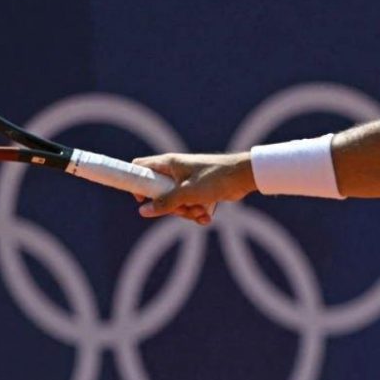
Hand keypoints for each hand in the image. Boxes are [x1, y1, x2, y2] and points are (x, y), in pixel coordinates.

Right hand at [132, 151, 255, 226]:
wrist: (243, 177)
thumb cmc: (214, 179)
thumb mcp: (187, 193)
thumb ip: (165, 203)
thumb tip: (143, 211)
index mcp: (168, 164)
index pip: (141, 167)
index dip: (136, 183)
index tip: (142, 200)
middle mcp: (175, 171)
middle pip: (158, 193)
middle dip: (170, 207)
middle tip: (182, 208)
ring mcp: (187, 181)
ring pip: (175, 203)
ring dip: (186, 212)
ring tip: (200, 211)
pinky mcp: (199, 190)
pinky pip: (189, 205)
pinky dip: (196, 212)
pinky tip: (207, 215)